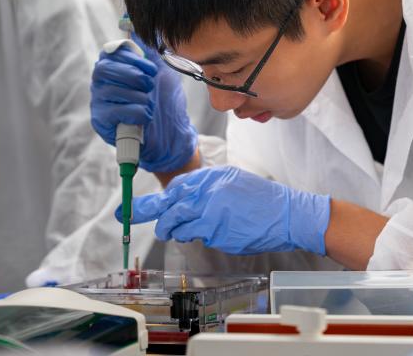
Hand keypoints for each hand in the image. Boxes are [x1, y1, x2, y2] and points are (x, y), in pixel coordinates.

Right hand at [90, 39, 196, 172]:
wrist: (173, 134)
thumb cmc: (165, 101)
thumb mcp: (162, 71)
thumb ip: (150, 50)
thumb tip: (135, 28)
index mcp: (114, 68)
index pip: (110, 53)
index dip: (131, 58)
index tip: (151, 68)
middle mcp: (101, 84)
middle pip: (104, 69)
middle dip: (133, 76)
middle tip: (150, 85)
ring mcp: (99, 103)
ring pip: (111, 91)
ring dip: (139, 97)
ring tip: (150, 103)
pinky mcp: (101, 123)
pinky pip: (114, 111)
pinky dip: (136, 112)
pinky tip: (146, 116)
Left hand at [115, 166, 330, 254]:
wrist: (287, 214)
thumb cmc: (262, 201)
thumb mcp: (232, 182)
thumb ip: (207, 189)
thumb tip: (181, 200)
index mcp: (212, 176)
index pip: (175, 186)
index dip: (156, 198)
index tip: (135, 205)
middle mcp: (207, 190)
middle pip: (167, 202)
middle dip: (143, 210)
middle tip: (125, 215)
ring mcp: (210, 210)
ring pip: (175, 223)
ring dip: (171, 230)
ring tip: (173, 231)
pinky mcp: (215, 229)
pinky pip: (194, 235)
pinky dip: (194, 237)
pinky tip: (208, 233)